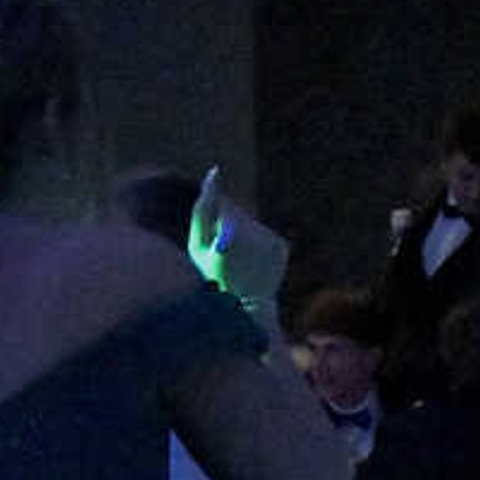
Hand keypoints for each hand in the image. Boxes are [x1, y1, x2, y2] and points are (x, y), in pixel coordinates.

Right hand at [185, 166, 290, 320]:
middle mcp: (254, 236)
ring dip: (243, 233)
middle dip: (227, 224)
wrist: (246, 308)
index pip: (219, 206)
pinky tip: (251, 261)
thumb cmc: (213, 276)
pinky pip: (265, 233)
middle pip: (237, 213)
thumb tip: (215, 172)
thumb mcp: (197, 245)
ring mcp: (270, 242)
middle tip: (223, 252)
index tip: (211, 234)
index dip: (212, 217)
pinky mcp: (282, 246)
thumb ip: (203, 208)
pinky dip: (258, 242)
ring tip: (236, 258)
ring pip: (252, 222)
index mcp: (228, 237)